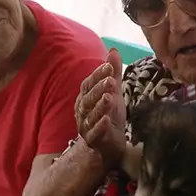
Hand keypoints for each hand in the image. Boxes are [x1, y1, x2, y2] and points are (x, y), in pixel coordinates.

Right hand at [74, 49, 126, 164]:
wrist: (109, 144)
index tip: (109, 66)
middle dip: (99, 88)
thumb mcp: (113, 92)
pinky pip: (95, 133)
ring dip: (100, 106)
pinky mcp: (94, 140)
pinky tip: (107, 120)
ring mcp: (86, 126)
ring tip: (110, 98)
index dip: (98, 75)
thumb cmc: (109, 115)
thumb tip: (113, 50)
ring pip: (91, 115)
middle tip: (112, 80)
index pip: (88, 84)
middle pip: (88, 98)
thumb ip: (113, 73)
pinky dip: (100, 126)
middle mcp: (82, 111)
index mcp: (85, 98)